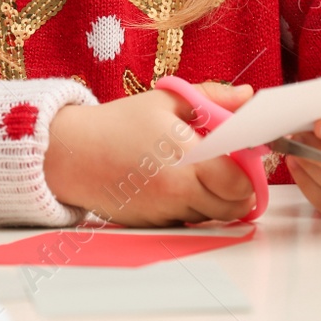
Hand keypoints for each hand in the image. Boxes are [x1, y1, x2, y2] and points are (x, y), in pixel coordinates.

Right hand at [44, 81, 258, 226]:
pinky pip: (188, 220)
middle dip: (239, 188)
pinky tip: (177, 184)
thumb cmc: (117, 124)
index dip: (249, 170)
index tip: (244, 155)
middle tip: (228, 166)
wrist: (71, 154)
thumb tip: (247, 96)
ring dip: (216, 198)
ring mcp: (165, 211)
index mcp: (185, 157)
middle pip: (233, 206)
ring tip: (199, 171)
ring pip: (212, 215)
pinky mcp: (154, 224)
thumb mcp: (165, 99)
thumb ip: (211, 97)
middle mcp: (177, 190)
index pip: (239, 182)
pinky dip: (192, 207)